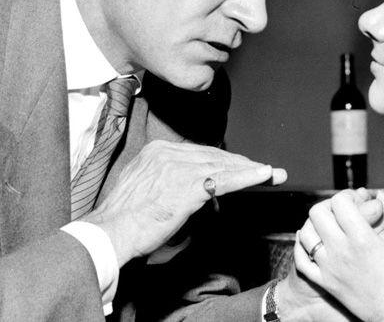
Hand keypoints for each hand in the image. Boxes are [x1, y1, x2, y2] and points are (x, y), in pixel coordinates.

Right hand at [80, 139, 285, 266]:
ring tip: (271, 174)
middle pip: (214, 156)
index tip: (240, 165)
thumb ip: (165, 180)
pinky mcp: (189, 186)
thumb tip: (187, 188)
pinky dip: (247, 177)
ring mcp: (179, 167)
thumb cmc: (124, 219)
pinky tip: (263, 175)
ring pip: (223, 166)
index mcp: (157, 152)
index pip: (199, 153)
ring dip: (250, 170)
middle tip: (264, 170)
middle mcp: (169, 154)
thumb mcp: (143, 188)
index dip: (223, 160)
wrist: (112, 231)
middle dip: (242, 163)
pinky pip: (225, 180)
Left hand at [272, 188, 383, 320]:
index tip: (358, 201)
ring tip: (330, 226)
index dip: (348, 195)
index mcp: (364, 239)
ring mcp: (330, 268)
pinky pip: (301, 260)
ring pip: (306, 233)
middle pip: (317, 213)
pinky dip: (302, 246)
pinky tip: (313, 241)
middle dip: (329, 205)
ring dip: (316, 224)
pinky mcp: (325, 283)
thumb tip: (380, 196)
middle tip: (342, 211)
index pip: (339, 202)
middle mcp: (342, 251)